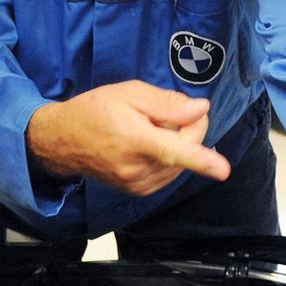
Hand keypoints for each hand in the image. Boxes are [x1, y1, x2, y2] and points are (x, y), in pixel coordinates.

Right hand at [26, 81, 230, 195]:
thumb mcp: (128, 94)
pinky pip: (170, 173)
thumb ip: (167, 103)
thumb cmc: (95, 111)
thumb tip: (200, 110)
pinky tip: (150, 145)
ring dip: (177, 144)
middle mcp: (137, 167)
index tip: (222, 170)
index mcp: (135, 139)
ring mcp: (138, 183)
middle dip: (187, 128)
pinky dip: (169, 158)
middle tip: (166, 112)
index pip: (173, 150)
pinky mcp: (139, 191)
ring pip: (181, 163)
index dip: (200, 160)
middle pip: (186, 149)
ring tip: (149, 130)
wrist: (63, 142)